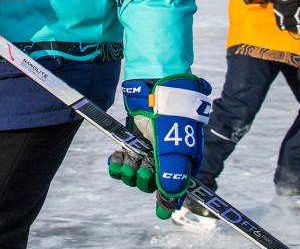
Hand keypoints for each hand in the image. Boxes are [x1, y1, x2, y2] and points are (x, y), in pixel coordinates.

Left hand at [108, 75, 211, 218]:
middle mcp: (167, 159)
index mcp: (184, 161)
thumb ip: (173, 174)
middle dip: (145, 180)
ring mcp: (149, 150)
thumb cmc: (171, 115)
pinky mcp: (134, 141)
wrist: (154, 87)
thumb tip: (171, 202)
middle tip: (143, 168)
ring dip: (130, 172)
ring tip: (128, 160)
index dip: (169, 202)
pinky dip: (117, 164)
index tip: (161, 212)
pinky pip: (123, 162)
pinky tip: (116, 159)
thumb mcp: (174, 146)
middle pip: (154, 185)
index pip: (178, 190)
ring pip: (136, 175)